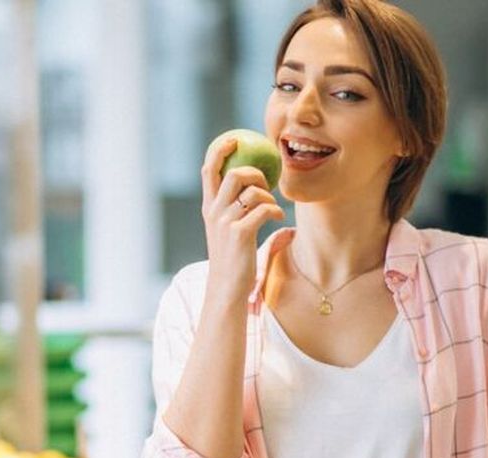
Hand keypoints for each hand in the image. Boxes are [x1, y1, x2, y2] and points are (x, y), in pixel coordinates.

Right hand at [200, 136, 286, 304]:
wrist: (226, 287)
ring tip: (273, 209)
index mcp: (208, 208)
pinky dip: (276, 210)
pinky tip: (279, 220)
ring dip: (270, 197)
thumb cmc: (231, 260)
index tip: (235, 140)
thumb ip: (235, 211)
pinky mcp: (241, 233)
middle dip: (257, 174)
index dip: (220, 150)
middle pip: (236, 174)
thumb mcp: (226, 232)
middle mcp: (214, 211)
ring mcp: (226, 222)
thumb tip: (261, 196)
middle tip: (266, 187)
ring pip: (253, 191)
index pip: (209, 170)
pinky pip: (265, 209)